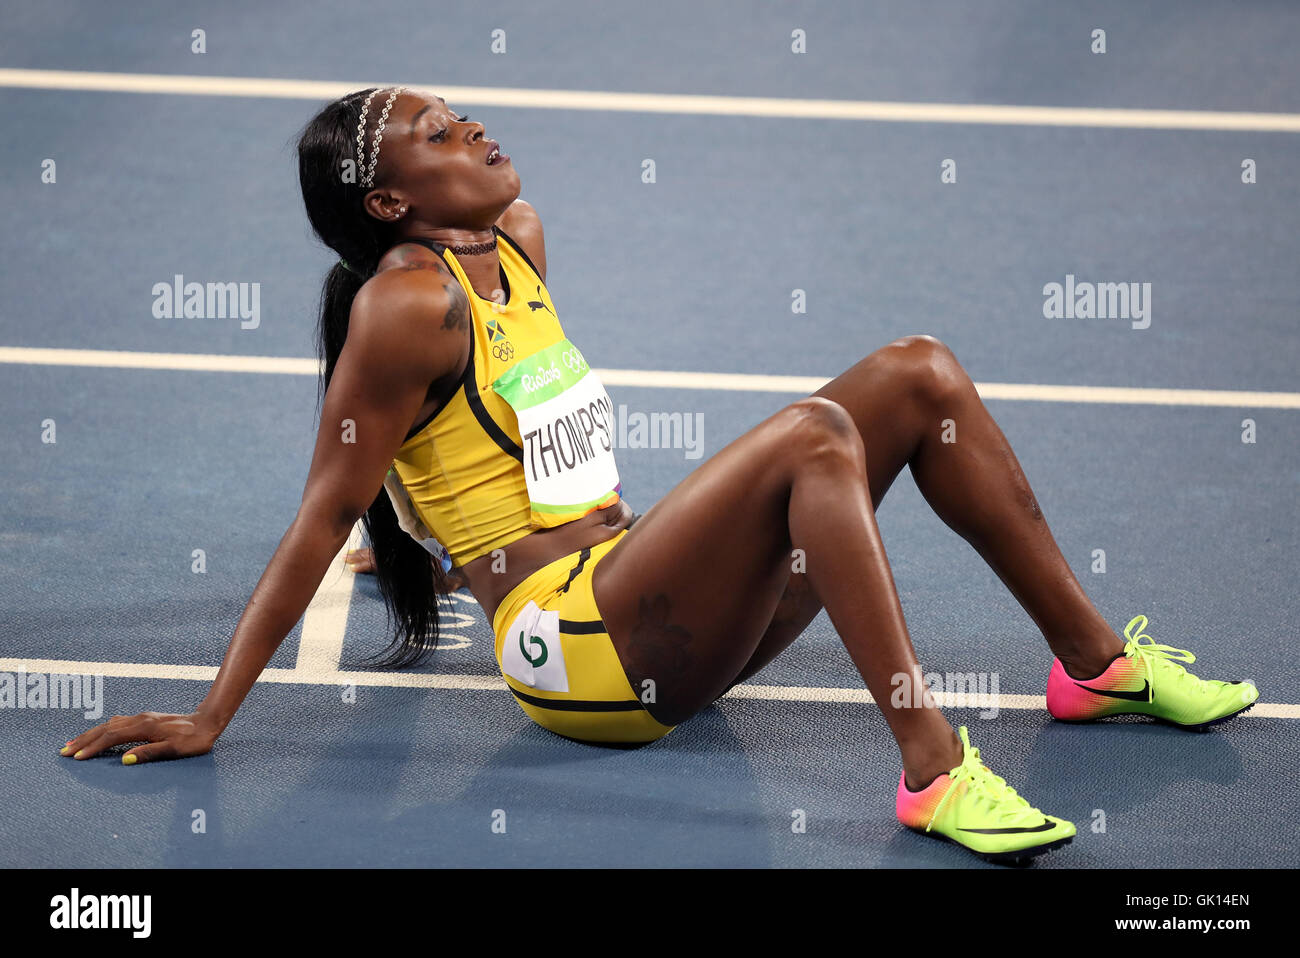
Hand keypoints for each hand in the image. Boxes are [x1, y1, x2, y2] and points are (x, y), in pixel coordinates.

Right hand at [60, 712, 220, 764]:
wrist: (208, 721)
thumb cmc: (194, 739)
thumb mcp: (175, 750)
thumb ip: (150, 753)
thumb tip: (125, 760)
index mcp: (145, 727)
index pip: (112, 737)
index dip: (94, 747)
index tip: (77, 758)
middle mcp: (140, 719)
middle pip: (105, 728)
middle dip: (84, 740)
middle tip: (64, 751)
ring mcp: (142, 717)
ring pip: (110, 724)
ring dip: (91, 734)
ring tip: (74, 744)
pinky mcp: (145, 719)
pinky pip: (117, 724)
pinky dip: (103, 729)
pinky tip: (98, 734)